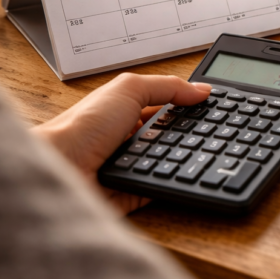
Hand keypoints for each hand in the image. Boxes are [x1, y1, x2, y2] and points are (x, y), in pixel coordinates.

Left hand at [33, 73, 210, 214]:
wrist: (62, 168)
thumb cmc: (81, 126)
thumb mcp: (129, 89)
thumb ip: (168, 86)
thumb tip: (202, 90)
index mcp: (128, 110)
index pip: (168, 105)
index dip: (189, 104)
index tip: (215, 104)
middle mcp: (130, 137)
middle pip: (173, 134)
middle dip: (192, 133)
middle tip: (217, 129)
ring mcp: (132, 165)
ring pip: (171, 160)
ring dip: (183, 156)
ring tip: (205, 150)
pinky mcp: (134, 191)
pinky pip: (163, 186)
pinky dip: (173, 180)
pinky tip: (186, 173)